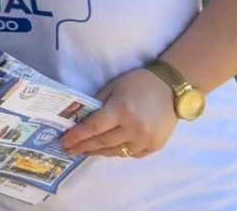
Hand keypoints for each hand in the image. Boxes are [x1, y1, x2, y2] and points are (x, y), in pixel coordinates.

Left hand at [60, 67, 177, 158]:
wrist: (172, 88)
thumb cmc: (138, 83)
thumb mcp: (113, 87)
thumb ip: (98, 104)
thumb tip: (81, 118)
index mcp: (120, 110)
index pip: (93, 128)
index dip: (77, 136)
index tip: (64, 142)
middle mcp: (133, 128)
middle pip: (102, 142)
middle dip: (84, 147)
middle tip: (70, 150)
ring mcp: (146, 139)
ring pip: (116, 152)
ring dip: (99, 152)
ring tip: (86, 151)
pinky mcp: (155, 146)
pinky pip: (132, 154)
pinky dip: (119, 152)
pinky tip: (109, 150)